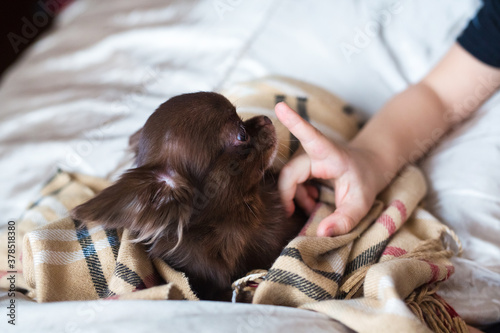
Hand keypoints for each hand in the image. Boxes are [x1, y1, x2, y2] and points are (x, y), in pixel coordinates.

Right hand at [275, 102, 385, 236]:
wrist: (369, 167)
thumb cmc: (366, 180)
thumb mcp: (361, 203)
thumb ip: (344, 220)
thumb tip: (321, 233)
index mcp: (330, 155)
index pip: (310, 136)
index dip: (294, 122)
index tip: (280, 106)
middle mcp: (316, 153)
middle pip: (290, 174)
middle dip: (289, 196)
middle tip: (293, 215)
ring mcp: (308, 159)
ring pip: (289, 180)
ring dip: (296, 198)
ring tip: (312, 208)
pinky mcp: (305, 165)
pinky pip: (292, 182)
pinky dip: (299, 196)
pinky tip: (312, 202)